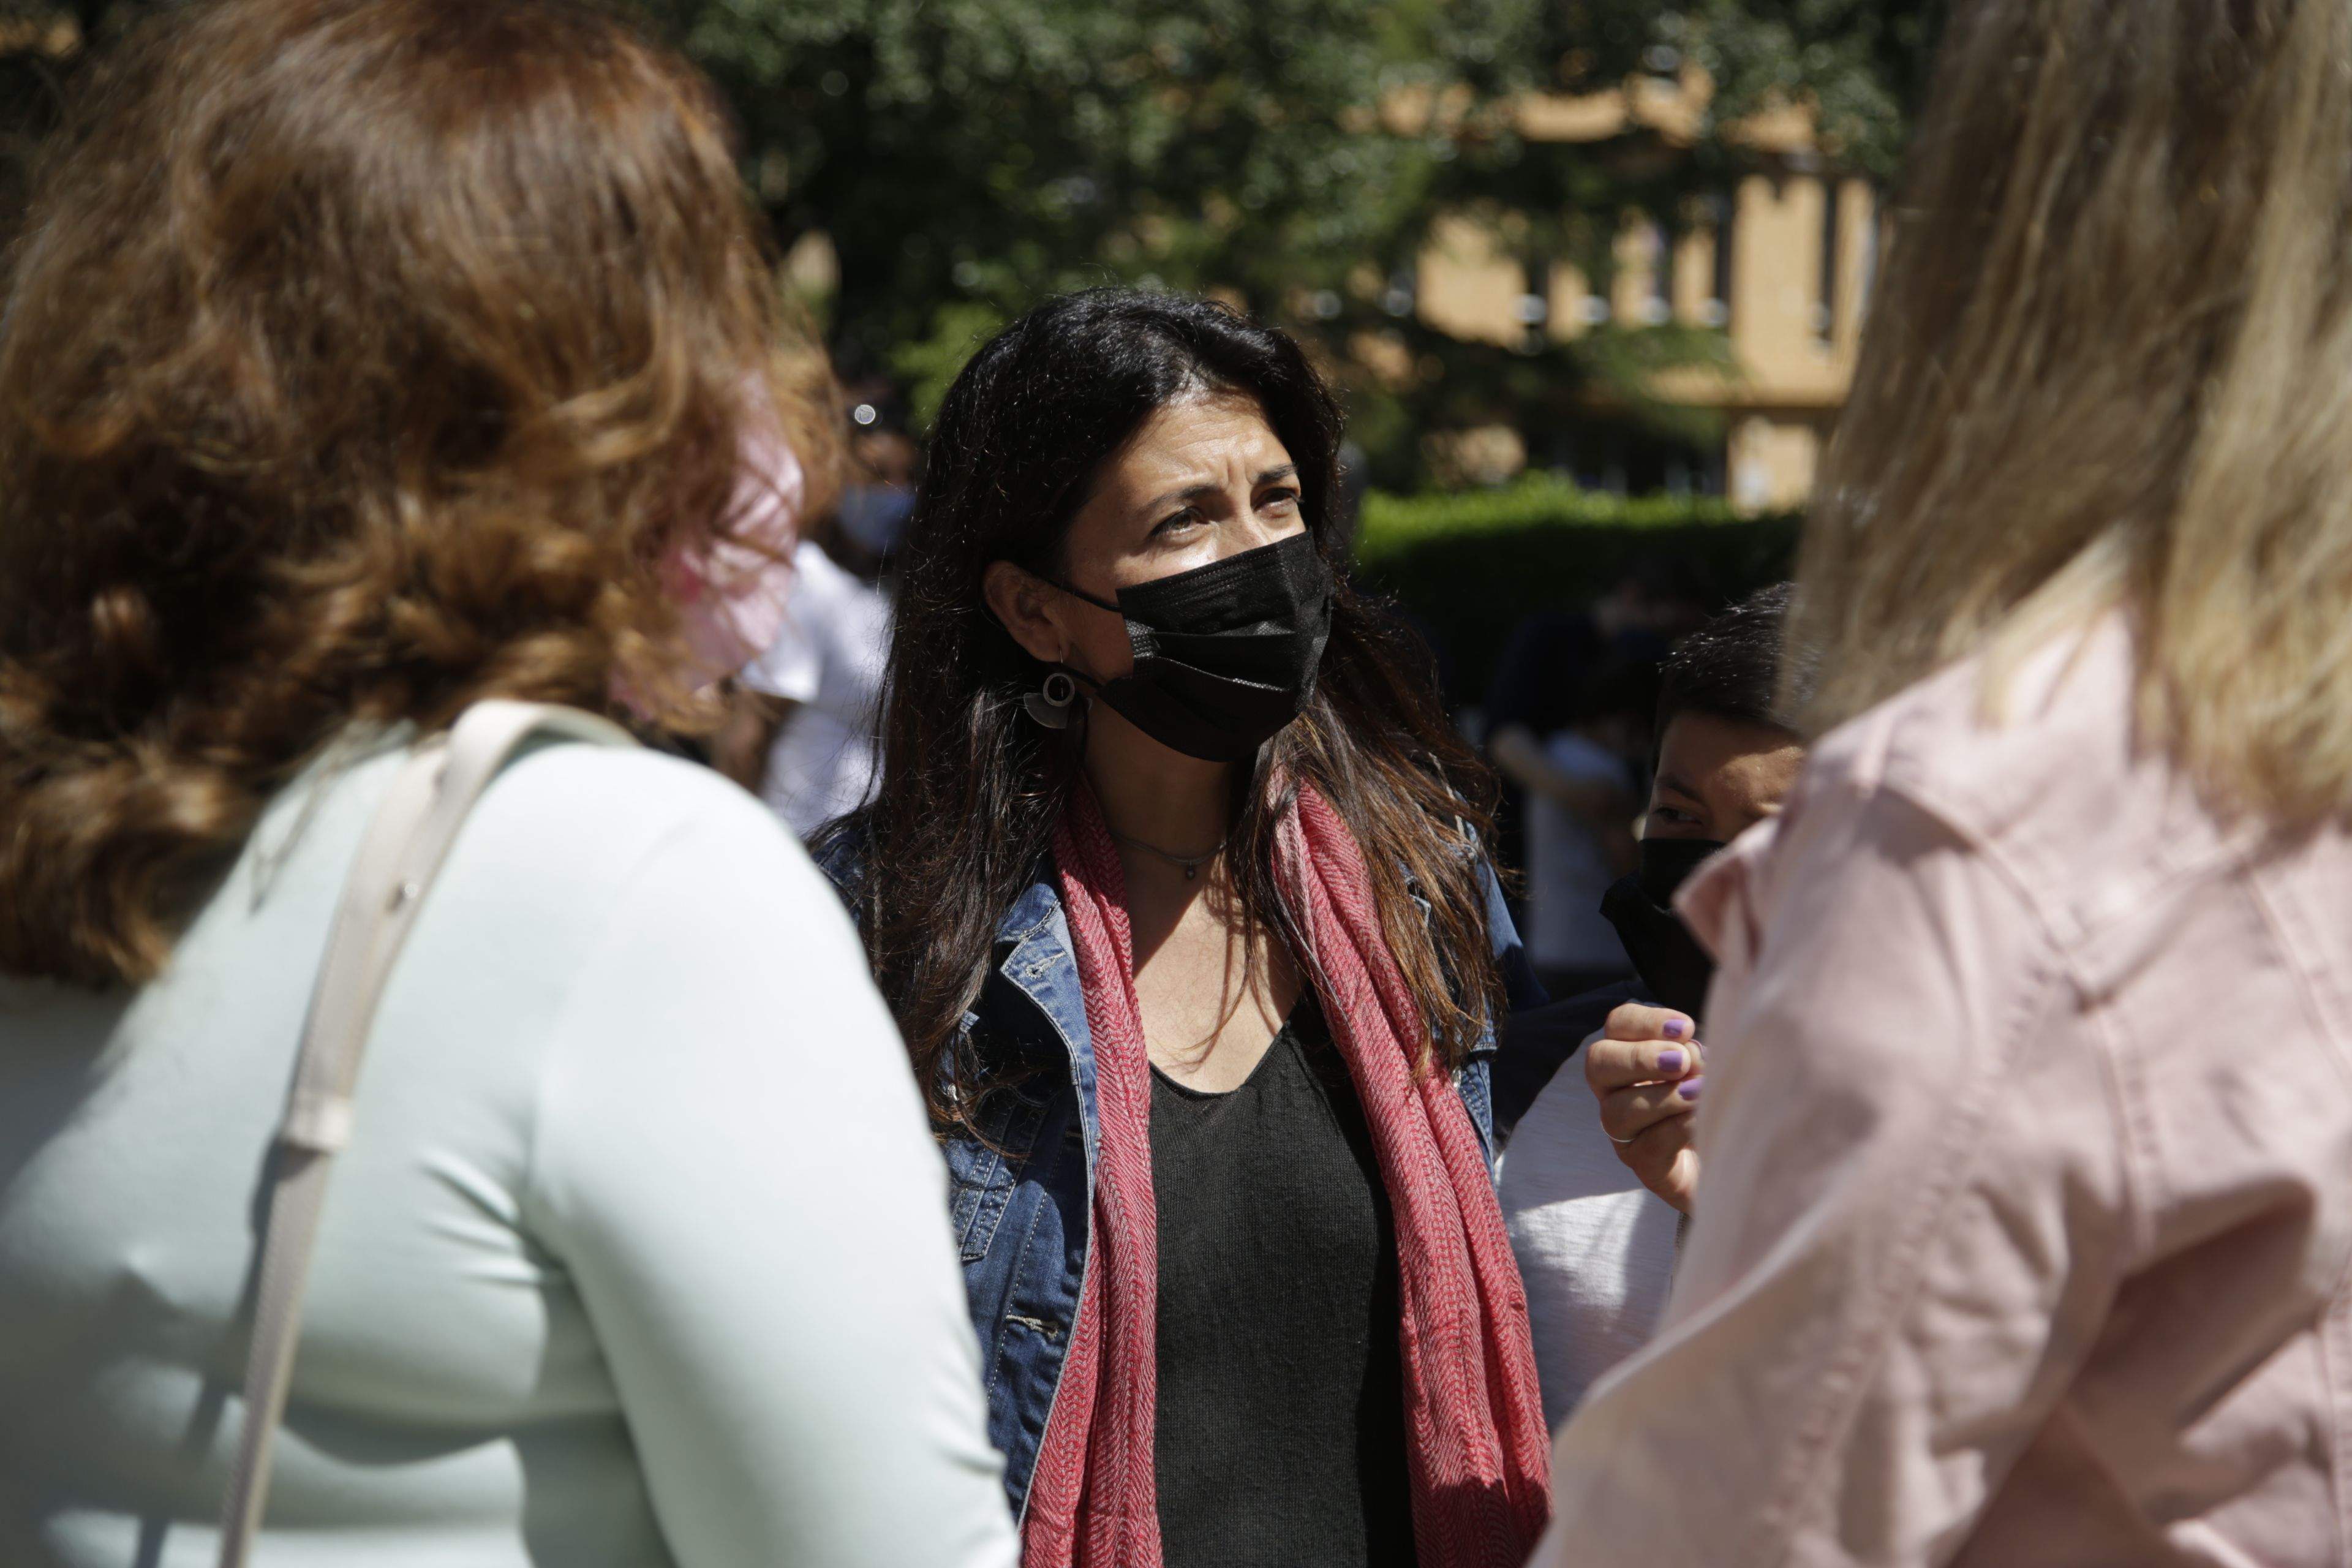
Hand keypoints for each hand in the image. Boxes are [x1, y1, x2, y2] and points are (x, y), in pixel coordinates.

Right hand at [1584, 1002, 1703, 1213]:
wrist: (1741, 1162)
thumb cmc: (1724, 1104)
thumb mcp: (1715, 1069)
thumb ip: (1700, 1056)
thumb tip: (1693, 1050)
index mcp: (1633, 1059)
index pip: (1618, 1026)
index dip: (1645, 1021)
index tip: (1686, 1027)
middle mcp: (1618, 1093)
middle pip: (1599, 1063)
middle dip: (1639, 1058)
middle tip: (1682, 1061)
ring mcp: (1627, 1134)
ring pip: (1618, 1111)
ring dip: (1662, 1096)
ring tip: (1699, 1092)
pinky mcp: (1647, 1168)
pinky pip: (1649, 1146)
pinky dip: (1678, 1127)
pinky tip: (1705, 1119)